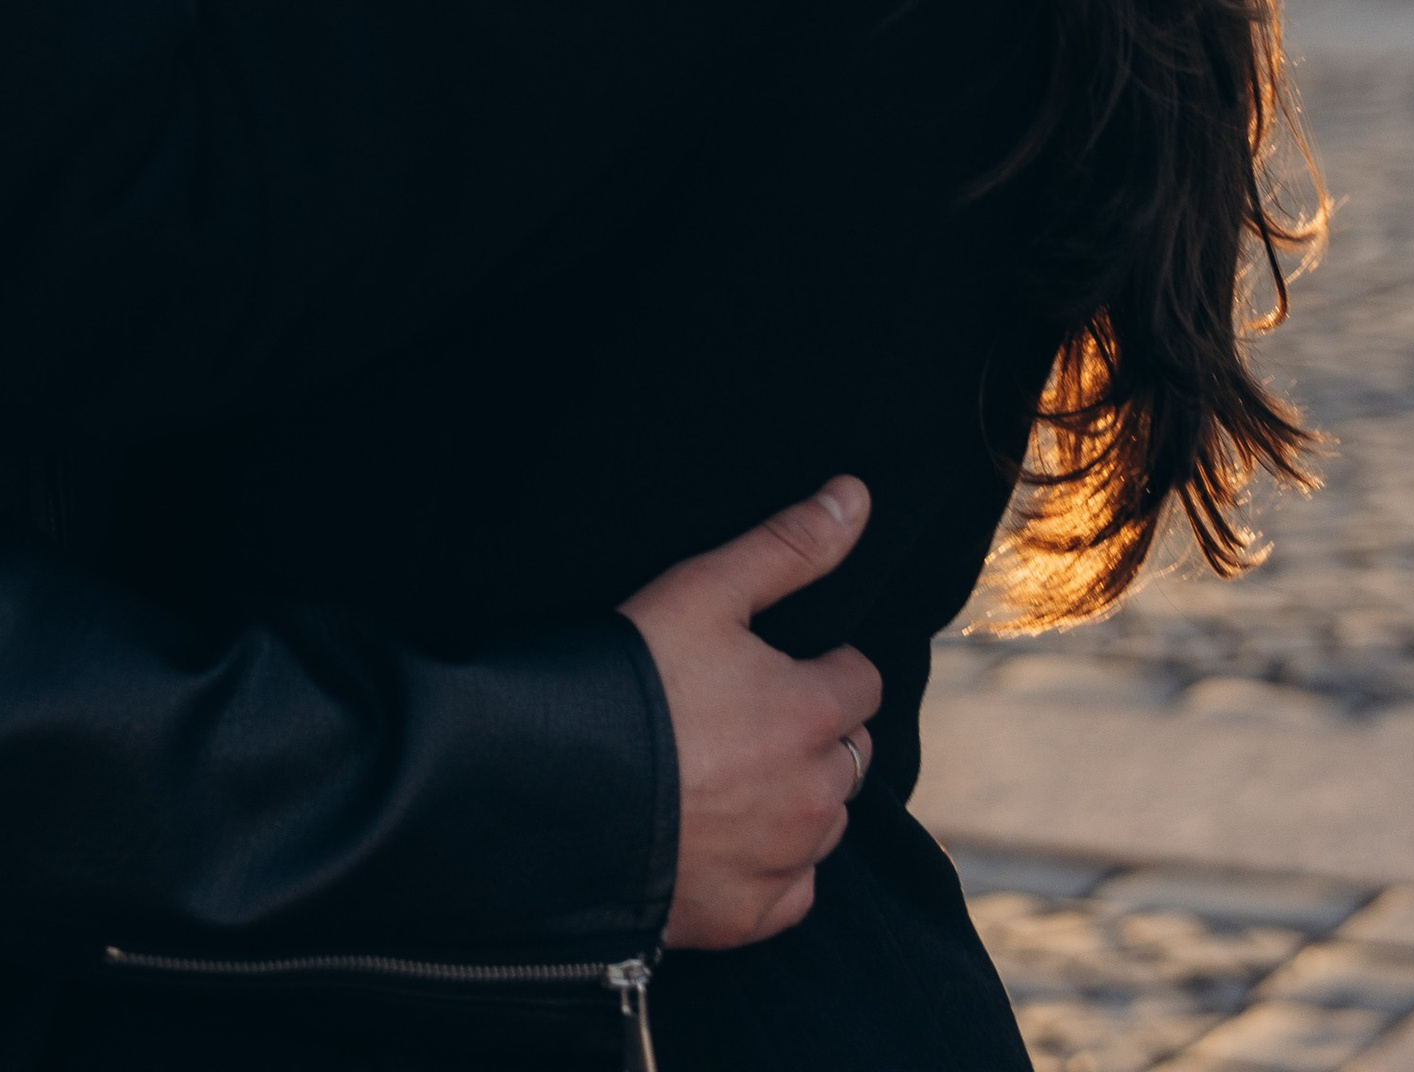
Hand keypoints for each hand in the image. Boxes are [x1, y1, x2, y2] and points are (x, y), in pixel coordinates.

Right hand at [621, 477, 879, 951]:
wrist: (552, 791)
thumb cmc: (628, 681)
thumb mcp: (703, 591)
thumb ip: (788, 546)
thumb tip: (857, 495)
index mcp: (810, 714)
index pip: (861, 682)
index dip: (822, 667)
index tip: (774, 666)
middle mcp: (812, 795)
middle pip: (849, 756)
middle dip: (815, 734)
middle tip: (746, 717)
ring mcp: (781, 863)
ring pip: (826, 825)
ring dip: (798, 800)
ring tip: (731, 775)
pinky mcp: (744, 918)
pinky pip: (793, 893)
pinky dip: (774, 869)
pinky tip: (727, 839)